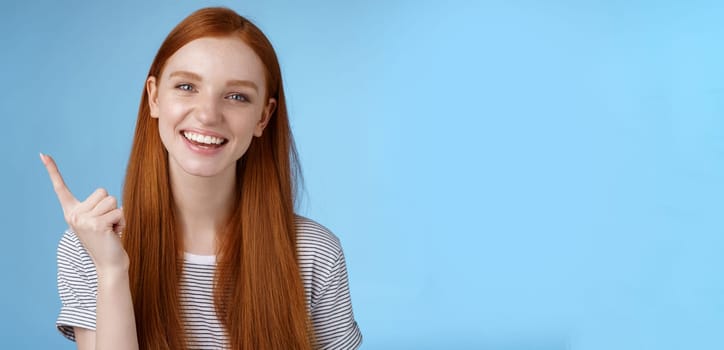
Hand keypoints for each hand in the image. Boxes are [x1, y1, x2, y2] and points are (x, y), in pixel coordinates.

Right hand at [40, 153, 128, 274]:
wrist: (109, 264)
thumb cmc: (107, 240)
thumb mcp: (98, 220)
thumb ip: (97, 208)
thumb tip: (110, 199)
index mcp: (71, 211)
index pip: (60, 187)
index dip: (52, 170)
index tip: (43, 154)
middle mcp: (74, 214)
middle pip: (103, 192)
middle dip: (111, 206)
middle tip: (107, 224)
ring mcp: (84, 220)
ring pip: (112, 201)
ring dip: (117, 214)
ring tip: (111, 229)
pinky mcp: (97, 225)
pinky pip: (120, 211)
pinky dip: (123, 222)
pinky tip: (115, 234)